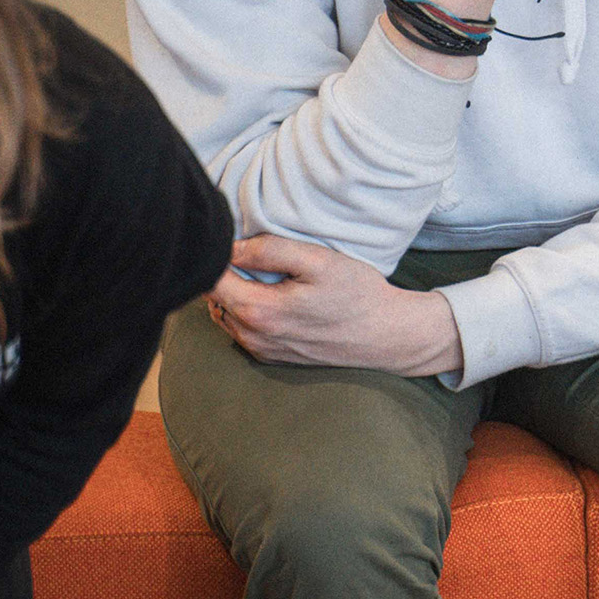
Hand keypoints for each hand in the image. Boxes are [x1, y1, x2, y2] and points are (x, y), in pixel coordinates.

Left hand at [209, 235, 464, 377]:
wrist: (386, 336)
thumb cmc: (357, 294)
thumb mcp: (318, 260)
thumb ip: (269, 250)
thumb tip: (231, 246)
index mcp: (259, 311)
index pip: (211, 278)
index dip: (219, 254)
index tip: (239, 240)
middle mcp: (252, 337)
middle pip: (215, 297)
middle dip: (226, 273)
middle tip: (255, 254)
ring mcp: (261, 350)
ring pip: (226, 315)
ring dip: (236, 293)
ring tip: (266, 275)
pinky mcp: (272, 357)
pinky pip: (243, 330)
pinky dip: (249, 311)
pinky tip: (276, 298)